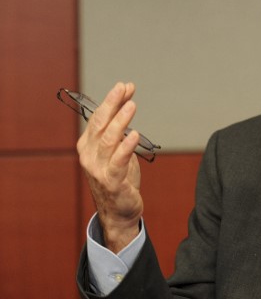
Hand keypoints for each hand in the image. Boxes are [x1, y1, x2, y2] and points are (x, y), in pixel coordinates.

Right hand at [76, 82, 143, 252]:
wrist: (119, 212)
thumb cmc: (119, 179)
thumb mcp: (117, 151)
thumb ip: (119, 132)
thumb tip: (126, 104)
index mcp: (88, 146)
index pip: (97, 118)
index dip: (110, 101)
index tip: (125, 86)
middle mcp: (89, 156)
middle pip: (100, 125)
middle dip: (112, 104)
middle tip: (124, 87)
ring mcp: (98, 170)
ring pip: (108, 140)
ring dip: (120, 121)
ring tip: (131, 105)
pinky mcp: (112, 182)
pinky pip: (118, 161)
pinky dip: (126, 146)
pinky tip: (134, 134)